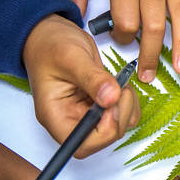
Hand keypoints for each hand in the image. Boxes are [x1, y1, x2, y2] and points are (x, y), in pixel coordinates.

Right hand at [23, 14, 139, 157]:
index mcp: (55, 116)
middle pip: (103, 139)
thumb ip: (92, 78)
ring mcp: (85, 115)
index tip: (111, 104)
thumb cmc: (51, 45)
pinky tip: (118, 84)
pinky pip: (122, 114)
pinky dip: (128, 101)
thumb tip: (111, 97)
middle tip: (118, 89)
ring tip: (117, 83)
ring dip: (126, 107)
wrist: (50, 34)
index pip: (81, 145)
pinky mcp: (99, 106)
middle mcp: (70, 120)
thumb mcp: (71, 57)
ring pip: (117, 127)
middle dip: (119, 115)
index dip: (104, 131)